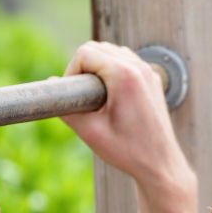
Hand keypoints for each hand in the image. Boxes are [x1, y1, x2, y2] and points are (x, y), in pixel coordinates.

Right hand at [61, 42, 192, 193]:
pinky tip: (111, 97)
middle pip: (98, 48)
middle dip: (84, 68)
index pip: (85, 53)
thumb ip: (67, 108)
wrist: (160, 164)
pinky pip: (127, 62)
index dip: (72, 72)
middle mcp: (139, 67)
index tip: (74, 96)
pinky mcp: (153, 79)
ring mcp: (148, 72)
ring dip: (99, 68)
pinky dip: (114, 71)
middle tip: (83, 98)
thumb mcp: (90, 132)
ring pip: (113, 52)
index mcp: (124, 76)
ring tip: (96, 98)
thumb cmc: (127, 151)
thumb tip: (50, 84)